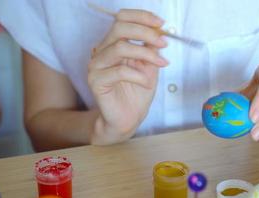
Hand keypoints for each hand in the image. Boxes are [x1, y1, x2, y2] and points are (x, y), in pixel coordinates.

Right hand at [88, 9, 167, 144]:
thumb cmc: (137, 93)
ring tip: (160, 63)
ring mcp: (96, 66)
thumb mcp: (150, 66)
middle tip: (163, 43)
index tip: (161, 24)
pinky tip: (147, 82)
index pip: (122, 19)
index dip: (141, 17)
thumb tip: (160, 31)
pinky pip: (119, 71)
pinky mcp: (96, 81)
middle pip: (119, 28)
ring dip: (145, 53)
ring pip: (119, 47)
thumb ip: (152, 49)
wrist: (128, 118)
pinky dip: (138, 75)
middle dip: (145, 32)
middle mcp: (102, 51)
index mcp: (114, 44)